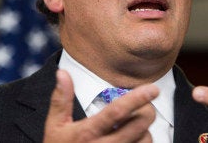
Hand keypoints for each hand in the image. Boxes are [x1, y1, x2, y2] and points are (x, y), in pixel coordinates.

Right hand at [44, 69, 158, 142]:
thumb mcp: (55, 127)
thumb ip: (61, 100)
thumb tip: (62, 73)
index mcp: (87, 133)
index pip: (117, 112)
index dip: (137, 98)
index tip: (152, 88)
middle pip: (139, 125)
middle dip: (147, 110)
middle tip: (145, 105)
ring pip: (146, 140)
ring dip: (145, 130)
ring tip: (135, 126)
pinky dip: (143, 142)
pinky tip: (134, 139)